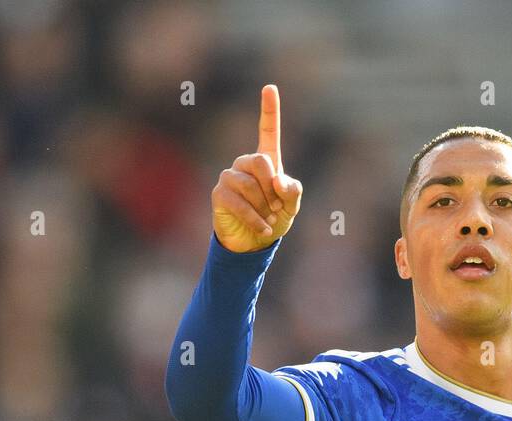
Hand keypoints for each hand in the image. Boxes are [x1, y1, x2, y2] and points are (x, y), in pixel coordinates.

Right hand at [211, 83, 302, 252]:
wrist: (252, 242)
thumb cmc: (273, 220)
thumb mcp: (291, 207)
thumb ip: (292, 191)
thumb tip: (278, 181)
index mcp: (266, 161)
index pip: (268, 131)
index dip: (270, 110)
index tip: (270, 87)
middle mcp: (245, 164)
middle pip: (262, 163)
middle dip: (273, 191)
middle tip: (276, 208)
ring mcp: (230, 177)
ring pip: (251, 185)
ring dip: (265, 207)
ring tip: (268, 218)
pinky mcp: (219, 193)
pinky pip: (240, 203)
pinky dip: (256, 219)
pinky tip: (263, 228)